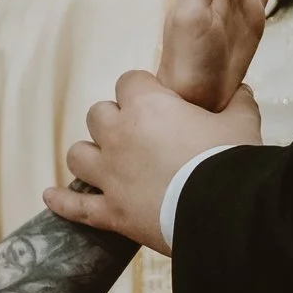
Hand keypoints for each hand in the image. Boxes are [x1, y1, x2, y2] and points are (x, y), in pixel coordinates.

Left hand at [46, 71, 262, 253]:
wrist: (225, 211)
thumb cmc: (230, 158)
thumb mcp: (241, 121)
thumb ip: (237, 102)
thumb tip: (239, 91)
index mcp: (148, 106)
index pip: (130, 81)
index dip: (144, 90)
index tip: (160, 101)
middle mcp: (119, 135)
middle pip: (98, 114)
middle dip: (115, 119)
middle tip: (140, 133)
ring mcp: (110, 175)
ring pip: (78, 153)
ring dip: (90, 153)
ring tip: (105, 158)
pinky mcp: (111, 212)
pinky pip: (76, 205)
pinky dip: (62, 201)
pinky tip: (51, 196)